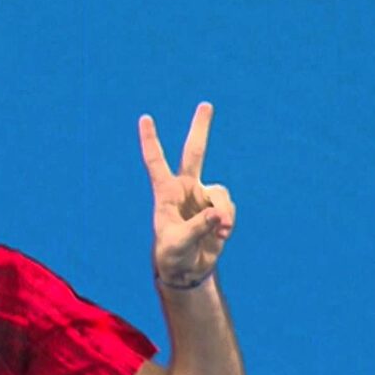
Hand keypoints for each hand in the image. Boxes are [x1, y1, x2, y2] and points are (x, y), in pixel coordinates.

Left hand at [139, 102, 235, 286]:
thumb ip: (198, 227)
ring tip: (220, 230)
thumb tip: (218, 215)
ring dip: (223, 211)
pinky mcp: (218, 210)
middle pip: (194, 152)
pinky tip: (222, 234)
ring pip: (220, 193)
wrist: (186, 269)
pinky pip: (229, 209)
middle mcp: (185, 190)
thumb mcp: (178, 243)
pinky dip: (228, 221)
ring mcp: (203, 198)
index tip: (145, 118)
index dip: (151, 141)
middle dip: (200, 129)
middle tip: (206, 104)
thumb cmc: (172, 255)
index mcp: (166, 193)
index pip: (156, 162)